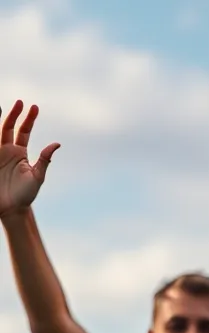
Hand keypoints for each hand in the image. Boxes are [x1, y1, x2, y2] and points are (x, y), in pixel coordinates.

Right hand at [0, 101, 58, 216]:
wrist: (11, 208)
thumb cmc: (26, 194)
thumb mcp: (38, 176)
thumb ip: (45, 159)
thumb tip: (57, 144)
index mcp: (20, 153)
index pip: (24, 131)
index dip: (28, 119)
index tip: (34, 106)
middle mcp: (7, 150)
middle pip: (9, 126)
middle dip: (14, 114)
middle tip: (21, 102)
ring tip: (0, 106)